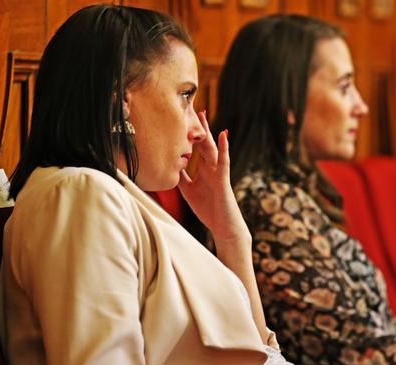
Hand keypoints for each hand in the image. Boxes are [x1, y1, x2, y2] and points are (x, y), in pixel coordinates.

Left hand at [178, 111, 251, 257]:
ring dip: (208, 131)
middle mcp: (212, 167)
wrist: (223, 226)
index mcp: (204, 170)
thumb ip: (182, 176)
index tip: (180, 119)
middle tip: (192, 108)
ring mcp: (219, 172)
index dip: (189, 135)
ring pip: (212, 148)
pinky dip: (224, 147)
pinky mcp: (224, 179)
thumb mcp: (189, 190)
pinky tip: (223, 135)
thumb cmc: (208, 209)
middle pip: (203, 143)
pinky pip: (224, 161)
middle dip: (198, 127)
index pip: (196, 148)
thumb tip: (171, 164)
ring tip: (204, 115)